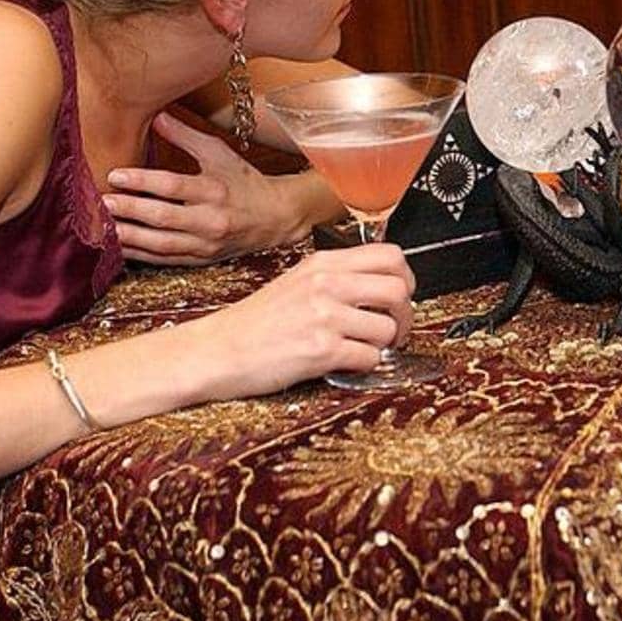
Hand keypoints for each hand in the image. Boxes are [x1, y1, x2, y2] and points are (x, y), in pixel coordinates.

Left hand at [105, 112, 316, 264]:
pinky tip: (119, 246)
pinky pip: (165, 260)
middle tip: (102, 202)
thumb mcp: (219, 153)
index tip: (115, 175)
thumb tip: (156, 115)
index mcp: (215, 190)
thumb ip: (185, 136)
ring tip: (103, 227)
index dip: (142, 181)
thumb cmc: (243, 181)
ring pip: (161, 244)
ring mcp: (206, 244)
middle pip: (163, 217)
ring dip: (129, 237)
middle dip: (130, 210)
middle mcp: (211, 220)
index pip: (173, 186)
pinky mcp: (201, 260)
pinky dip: (140, 254)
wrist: (274, 217)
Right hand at [192, 243, 417, 395]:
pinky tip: (346, 363)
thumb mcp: (296, 282)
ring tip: (364, 348)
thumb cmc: (253, 322)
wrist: (216, 350)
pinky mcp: (321, 350)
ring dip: (384, 345)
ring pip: (388, 328)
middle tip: (394, 328)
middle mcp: (326, 284)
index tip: (399, 295)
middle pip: (399, 289)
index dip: (405, 278)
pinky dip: (365, 365)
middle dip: (405, 315)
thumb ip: (336, 277)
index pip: (390, 255)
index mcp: (322, 264)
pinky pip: (370, 358)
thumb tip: (379, 285)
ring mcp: (324, 316)